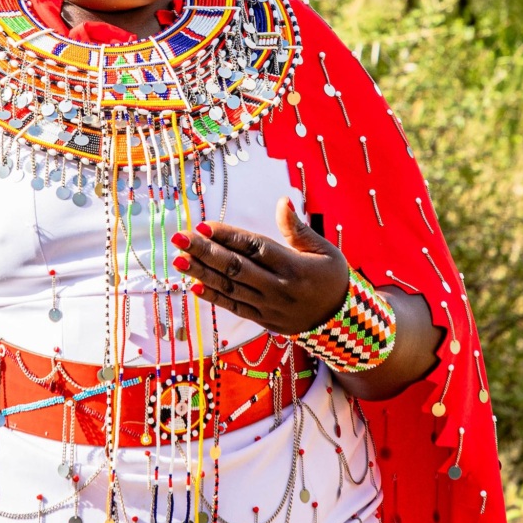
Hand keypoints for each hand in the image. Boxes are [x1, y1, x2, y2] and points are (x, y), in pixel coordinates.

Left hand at [171, 197, 349, 335]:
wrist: (344, 322)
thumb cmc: (332, 278)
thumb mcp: (324, 250)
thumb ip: (297, 228)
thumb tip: (282, 200)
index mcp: (294, 266)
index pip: (254, 247)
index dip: (227, 236)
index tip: (202, 225)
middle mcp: (278, 288)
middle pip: (235, 267)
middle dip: (204, 252)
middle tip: (178, 239)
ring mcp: (269, 307)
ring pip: (230, 288)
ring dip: (201, 273)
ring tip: (178, 259)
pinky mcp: (263, 321)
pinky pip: (234, 308)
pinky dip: (213, 297)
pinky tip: (193, 285)